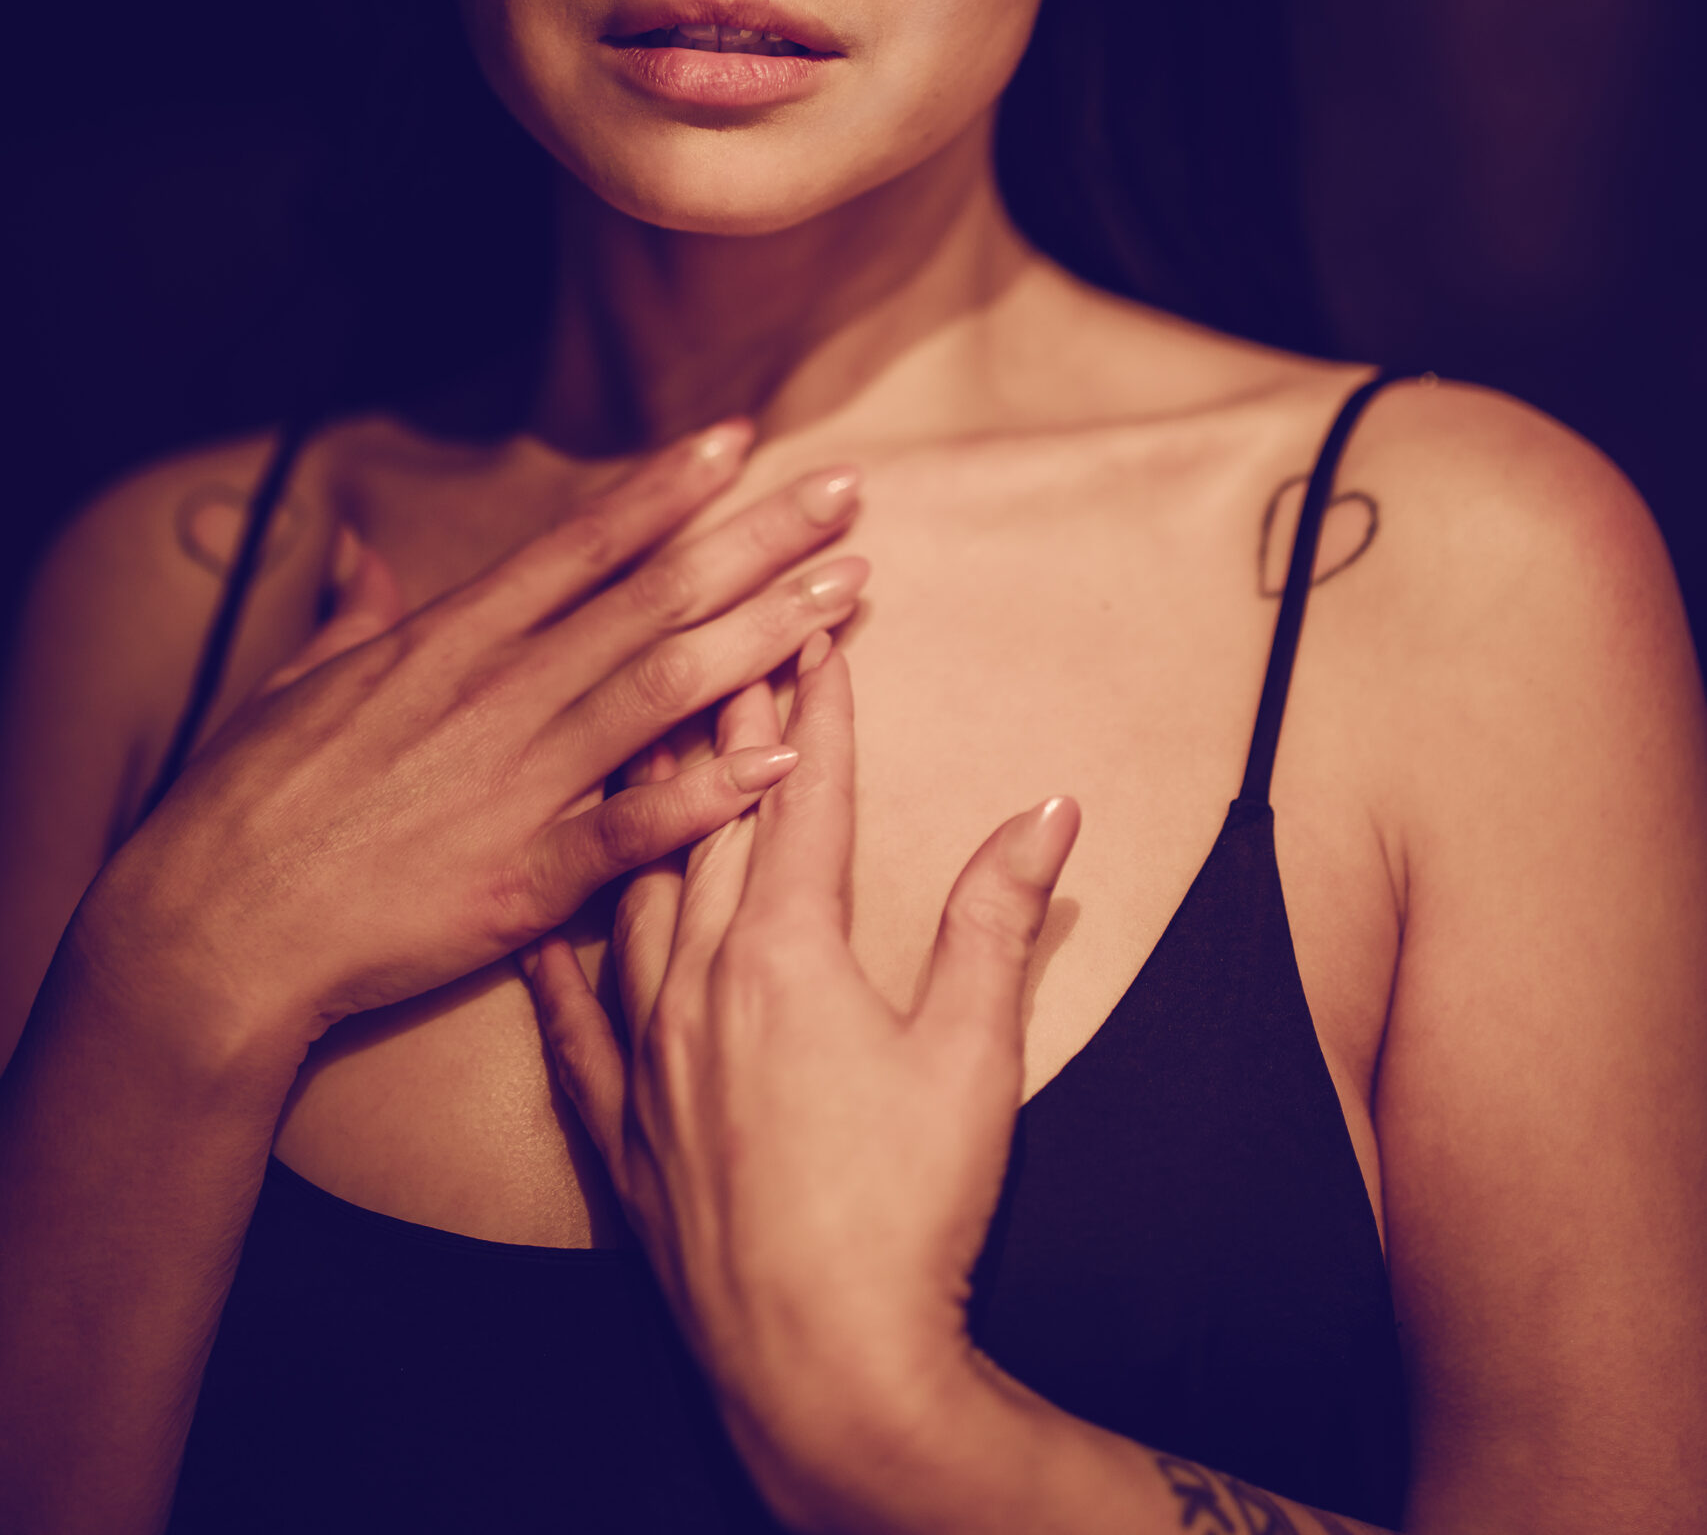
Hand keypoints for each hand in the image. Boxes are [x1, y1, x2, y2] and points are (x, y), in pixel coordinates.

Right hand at [76, 426, 866, 1086]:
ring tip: (846, 595)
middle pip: (652, 597)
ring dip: (764, 636)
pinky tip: (783, 758)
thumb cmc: (246, 808)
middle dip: (756, 541)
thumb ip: (356, 620)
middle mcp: (498, 692)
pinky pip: (633, 826)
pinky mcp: (522, 876)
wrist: (208, 932)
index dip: (666, 489)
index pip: (581, 544)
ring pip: (663, 688)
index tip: (741, 439)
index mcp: (450, 642)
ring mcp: (516, 781)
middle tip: (846, 495)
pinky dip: (708, 793)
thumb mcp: (297, 687)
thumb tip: (369, 557)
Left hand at [523, 636, 1078, 1520]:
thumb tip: (1048, 811)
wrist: (826, 1371)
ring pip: (633, 897)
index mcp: (787, 953)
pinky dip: (561, 955)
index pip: (801, 797)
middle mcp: (698, 984)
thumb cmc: (910, 1213)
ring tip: (647, 747)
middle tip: (730, 642)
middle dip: (727, 725)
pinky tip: (547, 920)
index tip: (815, 629)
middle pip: (708, 823)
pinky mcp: (619, 1128)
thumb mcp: (974, 1055)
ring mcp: (646, 1056)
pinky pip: (569, 1020)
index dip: (814, 707)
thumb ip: (998, 919)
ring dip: (647, 815)